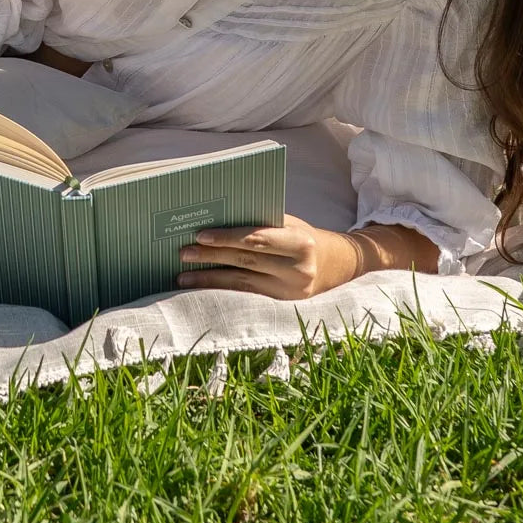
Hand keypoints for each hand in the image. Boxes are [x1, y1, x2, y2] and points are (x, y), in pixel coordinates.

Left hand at [176, 215, 363, 299]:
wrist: (339, 265)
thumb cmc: (306, 237)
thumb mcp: (290, 223)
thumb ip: (261, 222)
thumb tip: (218, 218)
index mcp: (300, 242)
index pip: (258, 239)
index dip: (228, 237)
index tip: (201, 235)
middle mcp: (297, 269)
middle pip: (246, 262)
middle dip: (211, 257)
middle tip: (183, 253)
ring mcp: (290, 291)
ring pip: (242, 283)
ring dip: (209, 279)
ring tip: (183, 275)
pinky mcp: (282, 304)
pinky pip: (247, 295)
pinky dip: (222, 291)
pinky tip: (201, 287)